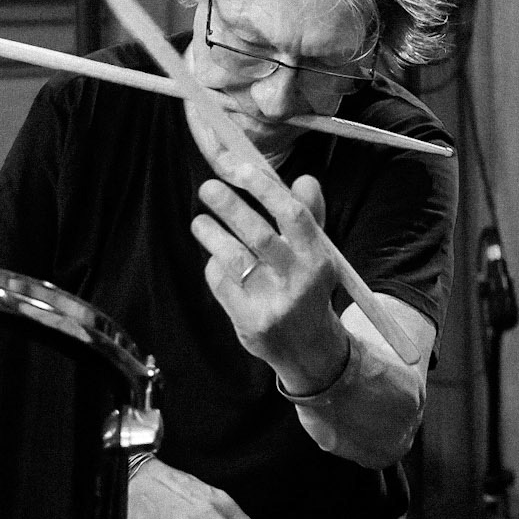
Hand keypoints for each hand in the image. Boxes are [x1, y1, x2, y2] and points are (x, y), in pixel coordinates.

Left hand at [190, 161, 348, 393]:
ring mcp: (274, 304)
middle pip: (259, 236)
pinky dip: (215, 266)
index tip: (241, 169)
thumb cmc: (307, 290)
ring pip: (235, 260)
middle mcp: (299, 281)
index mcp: (319, 258)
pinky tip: (214, 259)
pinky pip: (223, 284)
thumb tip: (304, 179)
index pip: (293, 216)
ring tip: (200, 222)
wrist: (309, 349)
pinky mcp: (251, 322)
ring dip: (212, 235)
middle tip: (209, 187)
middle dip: (231, 207)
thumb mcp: (317, 255)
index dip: (266, 189)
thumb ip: (309, 217)